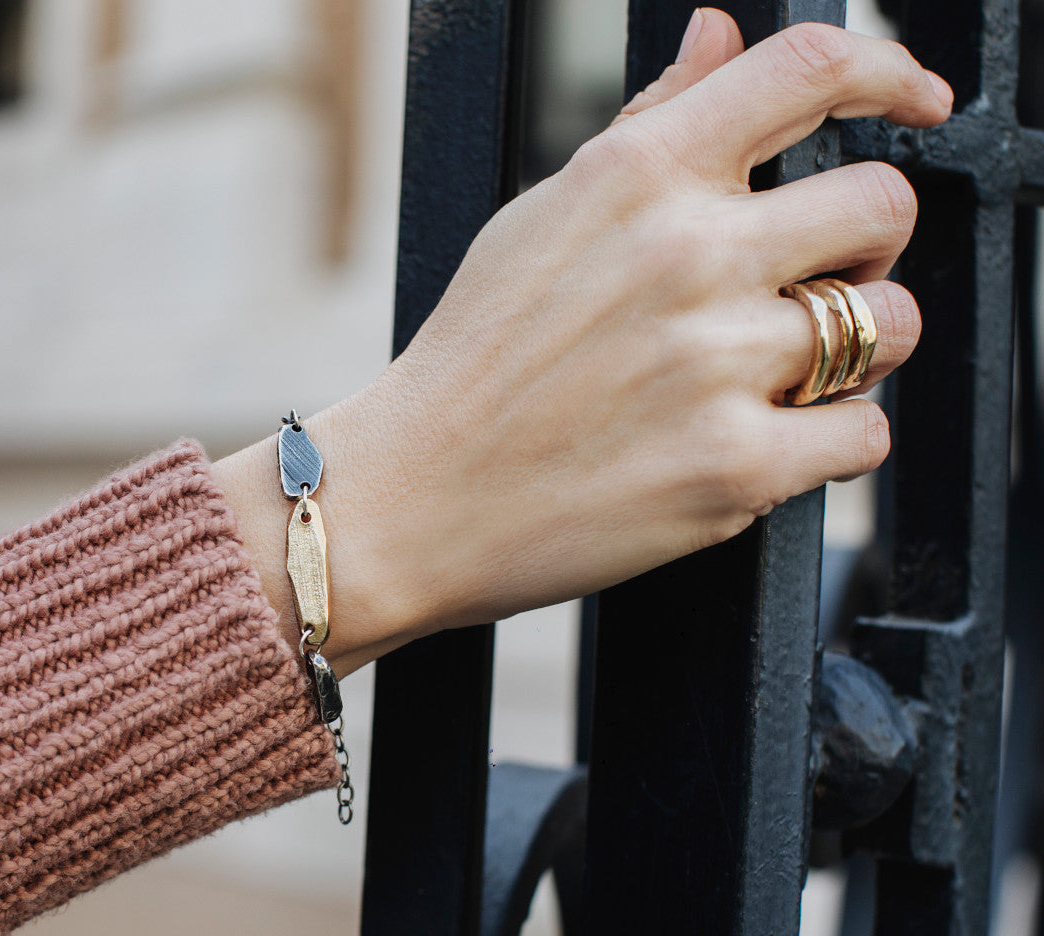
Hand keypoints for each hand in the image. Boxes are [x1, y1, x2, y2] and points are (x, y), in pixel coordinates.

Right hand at [214, 12, 952, 677]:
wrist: (407, 502)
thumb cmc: (469, 366)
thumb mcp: (539, 221)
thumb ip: (646, 127)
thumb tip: (719, 37)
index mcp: (638, 178)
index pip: (811, 69)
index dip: (890, 75)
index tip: (915, 105)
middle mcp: (688, 256)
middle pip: (883, 207)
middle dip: (867, 249)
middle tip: (818, 288)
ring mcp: (715, 366)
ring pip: (893, 328)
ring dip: (859, 352)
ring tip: (783, 379)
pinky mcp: (733, 470)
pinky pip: (865, 437)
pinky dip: (834, 441)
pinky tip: (771, 442)